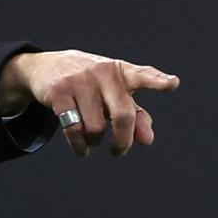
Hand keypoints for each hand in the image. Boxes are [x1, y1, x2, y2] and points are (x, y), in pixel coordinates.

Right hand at [0, 50, 179, 156]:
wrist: (45, 67)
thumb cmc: (90, 84)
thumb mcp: (113, 94)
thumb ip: (136, 115)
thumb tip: (147, 140)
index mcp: (121, 71)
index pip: (143, 75)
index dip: (158, 81)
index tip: (172, 84)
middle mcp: (103, 72)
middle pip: (122, 115)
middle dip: (123, 140)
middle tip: (118, 150)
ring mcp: (79, 81)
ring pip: (95, 127)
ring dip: (95, 141)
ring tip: (93, 139)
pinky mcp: (59, 92)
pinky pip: (73, 129)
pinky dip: (80, 145)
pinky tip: (83, 149)